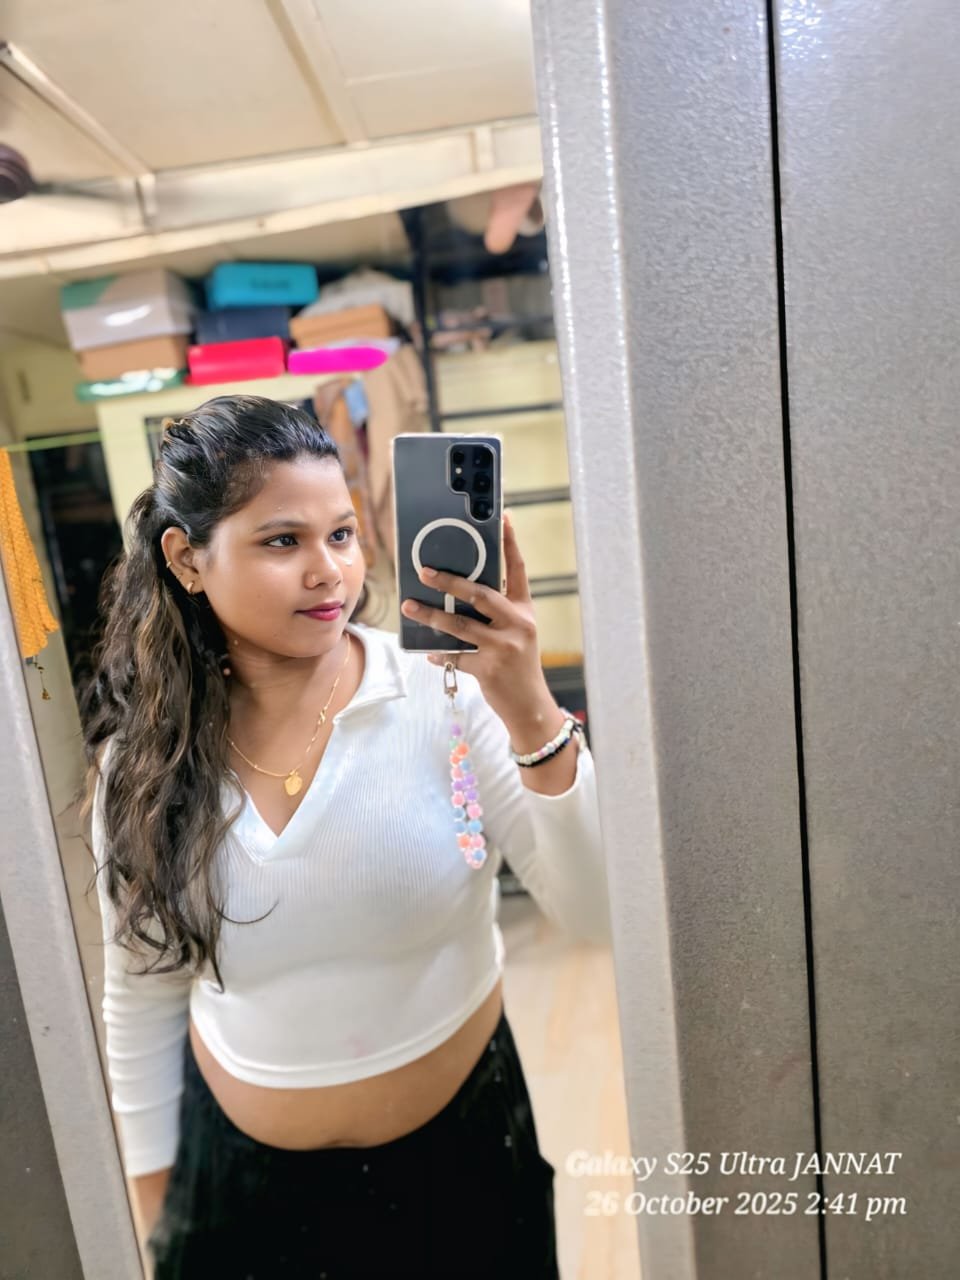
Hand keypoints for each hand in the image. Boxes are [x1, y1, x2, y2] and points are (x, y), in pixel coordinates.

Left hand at [400, 511, 554, 727]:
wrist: (529, 705)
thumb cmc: (518, 664)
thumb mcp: (516, 633)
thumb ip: (494, 613)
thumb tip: (457, 594)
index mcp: (524, 610)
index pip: (517, 570)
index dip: (510, 543)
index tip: (504, 517)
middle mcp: (518, 624)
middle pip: (479, 594)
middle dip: (448, 581)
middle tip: (424, 572)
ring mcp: (503, 647)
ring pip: (459, 625)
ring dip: (431, 615)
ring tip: (410, 606)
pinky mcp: (489, 669)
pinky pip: (455, 655)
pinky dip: (439, 653)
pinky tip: (428, 651)